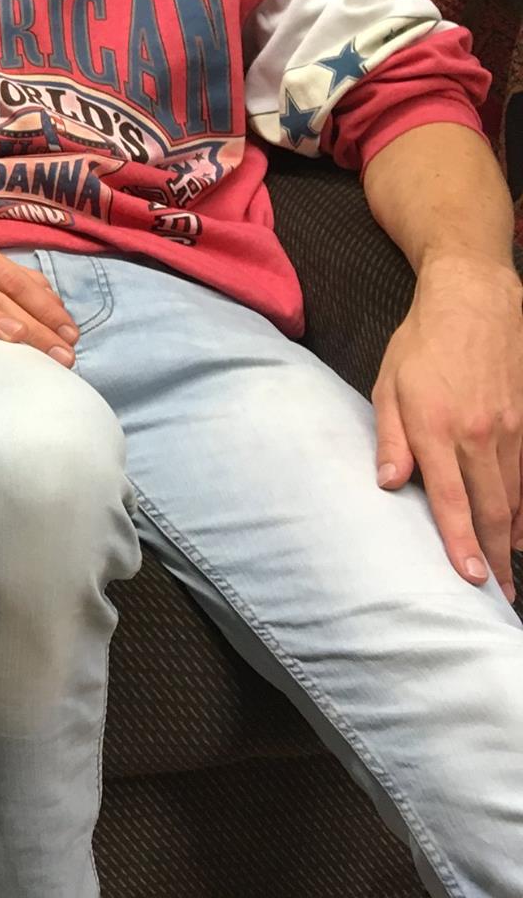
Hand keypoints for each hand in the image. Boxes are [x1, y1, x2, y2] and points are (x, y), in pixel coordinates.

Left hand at [373, 252, 522, 600]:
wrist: (474, 302)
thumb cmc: (421, 344)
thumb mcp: (388, 385)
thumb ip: (390, 437)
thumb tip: (388, 483)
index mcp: (438, 428)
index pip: (451, 499)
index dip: (460, 542)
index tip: (470, 579)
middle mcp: (480, 434)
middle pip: (493, 508)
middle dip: (495, 555)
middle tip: (498, 595)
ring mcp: (511, 428)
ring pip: (517, 496)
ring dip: (515, 537)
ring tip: (510, 570)